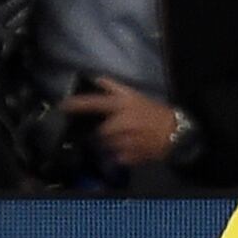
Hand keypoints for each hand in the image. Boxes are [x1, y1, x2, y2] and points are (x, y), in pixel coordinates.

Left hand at [62, 78, 180, 167]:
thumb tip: (95, 79)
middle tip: (114, 130)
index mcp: (123, 105)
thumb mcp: (135, 96)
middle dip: (102, 132)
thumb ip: (114, 88)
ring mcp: (124, 142)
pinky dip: (118, 155)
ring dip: (110, 144)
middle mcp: (121, 123)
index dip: (77, 104)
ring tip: (125, 139)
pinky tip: (130, 149)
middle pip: (98, 131)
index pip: (95, 103)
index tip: (62, 106)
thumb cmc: (154, 112)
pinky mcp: (128, 157)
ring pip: (105, 145)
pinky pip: (114, 158)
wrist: (176, 134)